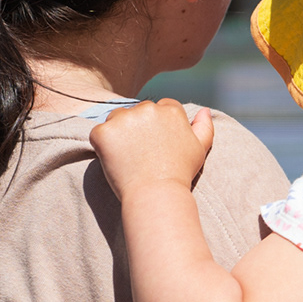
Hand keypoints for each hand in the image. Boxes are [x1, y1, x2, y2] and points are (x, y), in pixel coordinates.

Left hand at [89, 99, 213, 202]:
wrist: (157, 194)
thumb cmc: (180, 174)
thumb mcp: (200, 149)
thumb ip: (204, 126)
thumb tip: (204, 110)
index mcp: (170, 110)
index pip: (162, 107)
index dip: (159, 126)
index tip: (157, 144)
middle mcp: (148, 108)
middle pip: (138, 111)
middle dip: (138, 127)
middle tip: (141, 154)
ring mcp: (124, 119)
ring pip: (116, 119)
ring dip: (118, 133)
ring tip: (127, 158)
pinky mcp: (104, 132)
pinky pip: (98, 134)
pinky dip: (102, 146)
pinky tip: (114, 161)